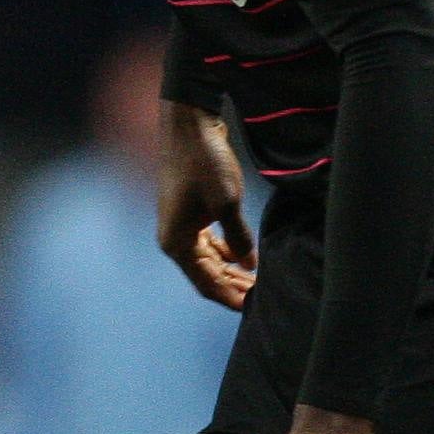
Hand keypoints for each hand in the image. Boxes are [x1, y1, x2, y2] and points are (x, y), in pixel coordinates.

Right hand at [157, 100, 256, 309]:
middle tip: (260, 296)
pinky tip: (242, 257)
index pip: (205, 283)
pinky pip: (207, 241)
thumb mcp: (227, 203)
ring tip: (255, 280)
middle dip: (231, 286)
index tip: (252, 308)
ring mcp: (180, 223)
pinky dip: (224, 251)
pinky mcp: (188, 210)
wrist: (188, 124)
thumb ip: (239, 238)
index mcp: (176, 242)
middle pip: (205, 273)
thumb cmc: (204, 163)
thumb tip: (248, 265)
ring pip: (207, 258)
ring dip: (229, 269)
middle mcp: (174, 237)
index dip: (229, 298)